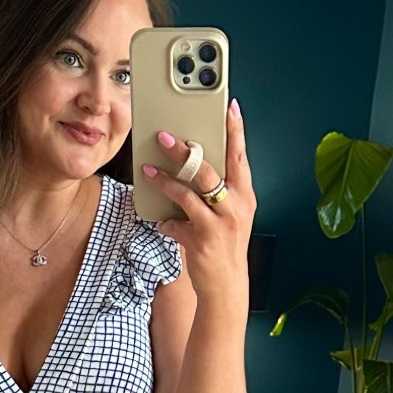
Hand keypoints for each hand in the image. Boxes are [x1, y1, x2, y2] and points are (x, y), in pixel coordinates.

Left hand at [142, 101, 255, 306]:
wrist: (226, 285)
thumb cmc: (225, 246)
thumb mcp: (231, 215)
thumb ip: (218, 191)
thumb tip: (193, 165)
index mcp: (244, 195)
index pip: (240, 156)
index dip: (235, 130)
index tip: (229, 107)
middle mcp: (235, 206)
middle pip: (207, 170)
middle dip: (183, 152)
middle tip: (165, 137)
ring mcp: (219, 224)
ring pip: (187, 194)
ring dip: (165, 181)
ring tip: (148, 170)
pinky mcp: (202, 241)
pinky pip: (175, 223)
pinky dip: (165, 221)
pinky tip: (160, 219)